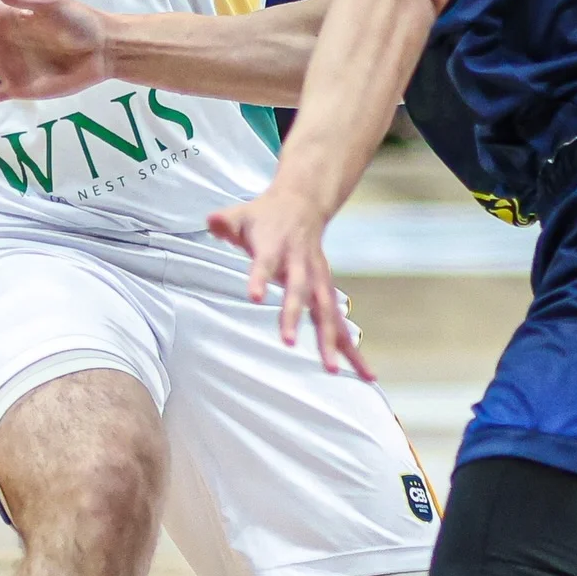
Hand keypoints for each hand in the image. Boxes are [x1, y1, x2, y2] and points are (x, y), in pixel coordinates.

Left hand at [209, 180, 372, 375]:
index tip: (254, 297)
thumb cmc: (265, 215)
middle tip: (289, 343)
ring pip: (326, 311)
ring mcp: (317, 278)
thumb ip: (225, 222)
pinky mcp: (326, 290)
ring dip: (330, 340)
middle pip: (300, 291)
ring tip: (331, 369)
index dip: (259, 278)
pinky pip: (338, 321)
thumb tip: (212, 222)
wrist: (303, 203)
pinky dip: (350, 346)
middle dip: (295, 317)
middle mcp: (300, 264)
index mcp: (275, 246)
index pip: (264, 263)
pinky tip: (364, 372)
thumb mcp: (241, 213)